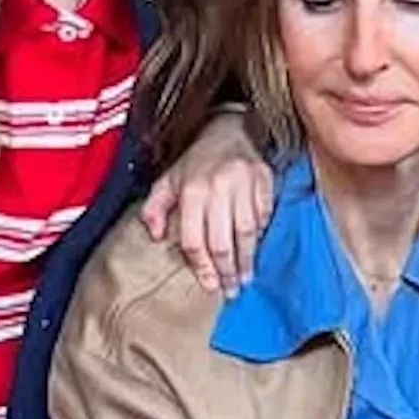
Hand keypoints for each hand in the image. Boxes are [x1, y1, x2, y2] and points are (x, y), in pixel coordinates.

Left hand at [140, 108, 275, 295]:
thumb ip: (155, 208)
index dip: (202, 267)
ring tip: (245, 277)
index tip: (210, 285)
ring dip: (246, 260)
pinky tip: (256, 248)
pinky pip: (264, 216)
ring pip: (246, 233)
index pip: (195, 239)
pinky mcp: (264, 180)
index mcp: (191, 191)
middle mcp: (217, 188)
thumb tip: (154, 236)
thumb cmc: (196, 162)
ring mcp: (244, 183)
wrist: (228, 130)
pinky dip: (261, 234)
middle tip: (231, 289)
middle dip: (226, 271)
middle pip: (222, 241)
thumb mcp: (168, 180)